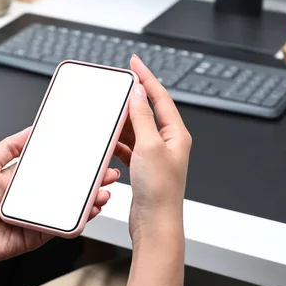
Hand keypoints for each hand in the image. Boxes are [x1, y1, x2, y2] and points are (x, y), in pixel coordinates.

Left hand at [0, 128, 119, 273]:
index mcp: (22, 178)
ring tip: (104, 189)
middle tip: (107, 171)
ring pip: (72, 205)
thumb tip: (29, 130)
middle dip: (91, 178)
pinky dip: (82, 218)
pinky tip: (92, 208)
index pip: (54, 165)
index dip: (72, 159)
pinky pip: (66, 226)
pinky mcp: (42, 233)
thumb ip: (9, 147)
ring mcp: (40, 214)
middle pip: (69, 185)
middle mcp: (34, 196)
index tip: (88, 150)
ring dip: (92, 197)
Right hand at [114, 55, 191, 244]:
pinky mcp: (143, 167)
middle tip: (118, 83)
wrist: (155, 223)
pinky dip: (119, 140)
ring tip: (110, 112)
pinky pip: (129, 146)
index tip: (135, 62)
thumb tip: (138, 93)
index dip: (147, 77)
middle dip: (132, 98)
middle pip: (148, 111)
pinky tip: (109, 139)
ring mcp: (155, 155)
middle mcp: (168, 142)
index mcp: (176, 133)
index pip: (161, 97)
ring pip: (137, 129)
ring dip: (124, 121)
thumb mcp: (149, 146)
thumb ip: (143, 117)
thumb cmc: (160, 191)